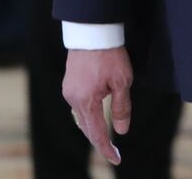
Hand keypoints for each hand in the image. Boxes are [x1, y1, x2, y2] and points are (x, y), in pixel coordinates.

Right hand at [62, 47, 132, 165]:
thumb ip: (121, 107)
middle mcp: (73, 99)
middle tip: (112, 152)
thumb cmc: (109, 54)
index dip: (106, 148)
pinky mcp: (68, 84)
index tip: (116, 159)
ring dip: (92, 127)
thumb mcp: (122, 81)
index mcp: (86, 101)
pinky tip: (95, 114)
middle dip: (99, 140)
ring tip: (105, 136)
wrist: (92, 31)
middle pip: (86, 128)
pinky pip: (78, 105)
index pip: (96, 133)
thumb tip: (121, 130)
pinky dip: (88, 114)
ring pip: (81, 117)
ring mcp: (68, 91)